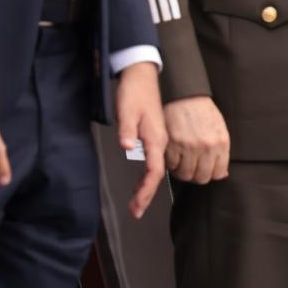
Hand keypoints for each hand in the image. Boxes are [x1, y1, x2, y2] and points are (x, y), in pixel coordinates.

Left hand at [114, 61, 166, 216]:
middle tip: (135, 212)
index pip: (154, 171)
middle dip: (146, 195)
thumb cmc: (134, 93)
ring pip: (155, 169)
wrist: (141, 76)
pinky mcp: (154, 136)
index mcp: (155, 138)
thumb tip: (127, 147)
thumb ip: (127, 130)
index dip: (147, 190)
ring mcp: (158, 139)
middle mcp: (160, 142)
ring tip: (135, 203)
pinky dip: (147, 176)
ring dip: (146, 187)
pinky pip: (154, 162)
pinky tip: (140, 182)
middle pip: (156, 175)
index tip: (138, 205)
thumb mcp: (127, 111)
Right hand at [163, 95, 229, 183]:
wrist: (185, 95)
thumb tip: (222, 173)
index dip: (211, 174)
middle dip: (197, 176)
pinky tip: (174, 157)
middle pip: (202, 177)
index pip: (218, 173)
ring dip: (183, 172)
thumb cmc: (202, 110)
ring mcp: (189, 146)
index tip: (205, 171)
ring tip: (182, 163)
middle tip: (193, 169)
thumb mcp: (219, 129)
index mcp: (221, 143)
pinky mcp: (173, 144)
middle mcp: (206, 147)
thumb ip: (222, 152)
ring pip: (186, 175)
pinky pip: (172, 166)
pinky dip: (172, 164)